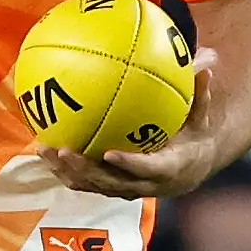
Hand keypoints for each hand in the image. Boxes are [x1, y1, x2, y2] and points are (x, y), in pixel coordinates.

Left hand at [39, 50, 222, 198]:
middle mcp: (144, 184)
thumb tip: (206, 63)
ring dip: (67, 171)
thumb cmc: (192, 137)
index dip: (129, 164)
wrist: (189, 168)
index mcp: (168, 168)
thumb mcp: (200, 116)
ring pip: (93, 185)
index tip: (108, 153)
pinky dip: (64, 169)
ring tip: (44, 149)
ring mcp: (125, 188)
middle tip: (64, 151)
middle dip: (86, 170)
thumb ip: (200, 94)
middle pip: (111, 182)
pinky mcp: (110, 186)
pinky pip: (84, 181)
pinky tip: (44, 149)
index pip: (148, 170)